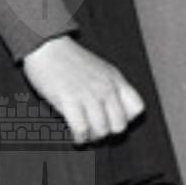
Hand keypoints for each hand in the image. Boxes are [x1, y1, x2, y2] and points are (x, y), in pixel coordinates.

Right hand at [22, 35, 145, 145]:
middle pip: (120, 125)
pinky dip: (79, 137)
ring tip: (85, 132)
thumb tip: (114, 110)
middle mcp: (105, 88)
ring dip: (92, 137)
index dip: (127, 119)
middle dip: (108, 132)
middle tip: (97, 130)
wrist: (48, 46)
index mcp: (115, 79)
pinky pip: (82, 130)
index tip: (114, 120)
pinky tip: (76, 134)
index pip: (137, 108)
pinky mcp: (70, 101)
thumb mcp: (101, 69)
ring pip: (102, 131)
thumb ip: (111, 87)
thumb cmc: (70, 58)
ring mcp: (89, 95)